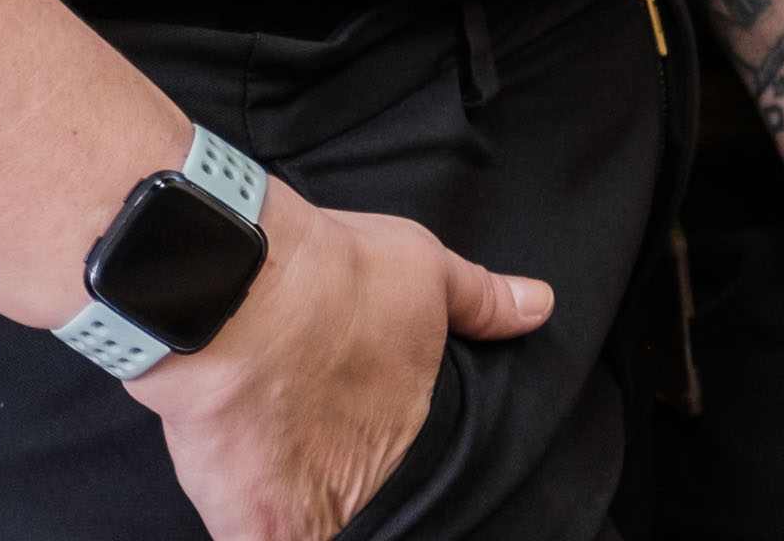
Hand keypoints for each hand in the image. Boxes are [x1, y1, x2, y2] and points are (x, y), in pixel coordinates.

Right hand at [133, 183, 546, 540]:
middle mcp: (366, 476)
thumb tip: (539, 307)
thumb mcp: (425, 269)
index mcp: (408, 425)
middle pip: (350, 497)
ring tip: (270, 460)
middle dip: (330, 477)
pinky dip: (255, 527)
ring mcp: (312, 506)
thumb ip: (482, 302)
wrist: (244, 291)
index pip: (400, 464)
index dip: (373, 452)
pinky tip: (250, 499)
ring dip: (290, 499)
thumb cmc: (334, 274)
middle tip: (303, 437)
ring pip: (305, 522)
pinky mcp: (257, 525)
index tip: (350, 432)